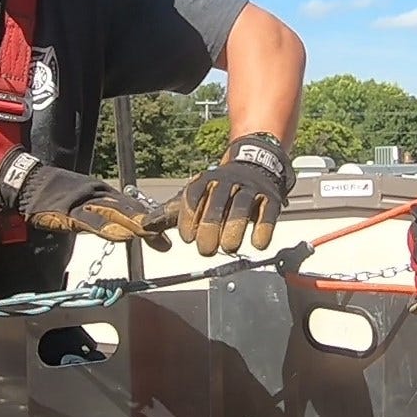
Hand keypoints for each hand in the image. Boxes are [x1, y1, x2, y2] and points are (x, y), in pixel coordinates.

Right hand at [0, 147, 173, 250]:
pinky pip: (92, 222)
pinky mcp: (70, 212)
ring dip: (134, 225)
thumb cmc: (56, 193)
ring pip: (115, 215)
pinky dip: (108, 228)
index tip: (166, 236)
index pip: (133, 208)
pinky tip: (122, 235)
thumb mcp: (85, 203)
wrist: (29, 183)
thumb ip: (104, 214)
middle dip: (148, 225)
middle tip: (166, 240)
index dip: (150, 220)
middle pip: (129, 211)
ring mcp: (85, 203)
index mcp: (104, 193)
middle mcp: (99, 196)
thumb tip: (124, 228)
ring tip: (151, 235)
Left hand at [175, 132, 293, 255]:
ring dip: (234, 229)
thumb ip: (170, 213)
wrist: (255, 166)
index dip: (189, 218)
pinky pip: (267, 212)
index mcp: (205, 180)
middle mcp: (227, 181)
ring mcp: (250, 188)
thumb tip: (146, 226)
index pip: (193, 195)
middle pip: (217, 202)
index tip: (188, 238)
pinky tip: (257, 244)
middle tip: (206, 250)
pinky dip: (263, 229)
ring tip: (229, 247)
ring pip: (241, 206)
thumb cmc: (220, 191)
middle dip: (210, 227)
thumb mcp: (195, 197)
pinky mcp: (270, 198)